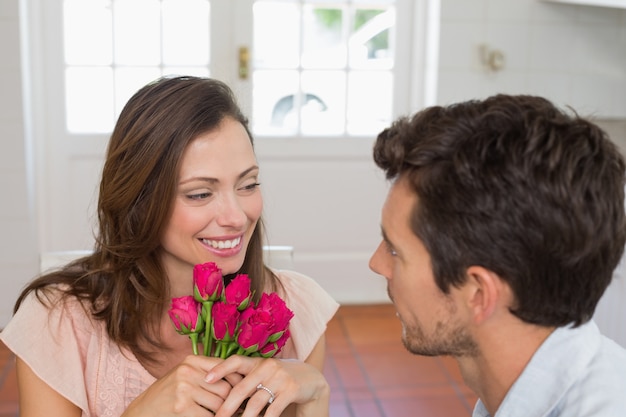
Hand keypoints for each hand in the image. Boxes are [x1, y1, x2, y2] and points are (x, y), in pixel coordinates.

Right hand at [122, 355, 233, 416]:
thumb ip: (206, 372)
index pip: (226, 367)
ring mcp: (184, 390)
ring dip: (222, 413)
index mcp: (190, 361)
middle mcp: (187, 372)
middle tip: (234, 409)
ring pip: (219, 404)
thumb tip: (239, 378)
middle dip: (230, 401)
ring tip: (221, 414)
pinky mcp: (182, 408)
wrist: (142, 412)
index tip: (241, 391)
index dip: (236, 381)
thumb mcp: (184, 375)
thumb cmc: (168, 394)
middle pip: (225, 388)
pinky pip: (209, 416)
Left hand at [204, 356, 329, 416]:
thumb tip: (220, 392)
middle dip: (227, 407)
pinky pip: (273, 410)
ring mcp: (280, 378)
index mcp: (257, 362)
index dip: (220, 368)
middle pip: (241, 388)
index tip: (206, 379)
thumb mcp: (264, 373)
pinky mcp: (291, 390)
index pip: (236, 361)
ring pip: (256, 403)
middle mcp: (267, 367)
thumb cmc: (280, 378)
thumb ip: (247, 378)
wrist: (311, 380)